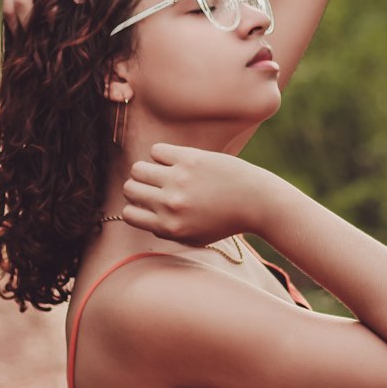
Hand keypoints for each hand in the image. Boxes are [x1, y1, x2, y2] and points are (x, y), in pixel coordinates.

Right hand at [121, 143, 272, 246]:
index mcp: (169, 227)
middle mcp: (170, 205)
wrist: (257, 202)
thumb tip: (139, 212)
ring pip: (138, 169)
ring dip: (147, 170)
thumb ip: (165, 229)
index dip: (136, 207)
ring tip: (163, 172)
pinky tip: (177, 160)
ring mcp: (178, 180)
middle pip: (130, 189)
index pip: (129, 214)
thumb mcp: (194, 237)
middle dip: (139, 187)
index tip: (149, 202)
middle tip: (156, 185)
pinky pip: (157, 150)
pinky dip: (162, 155)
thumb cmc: (226, 221)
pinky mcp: (189, 159)